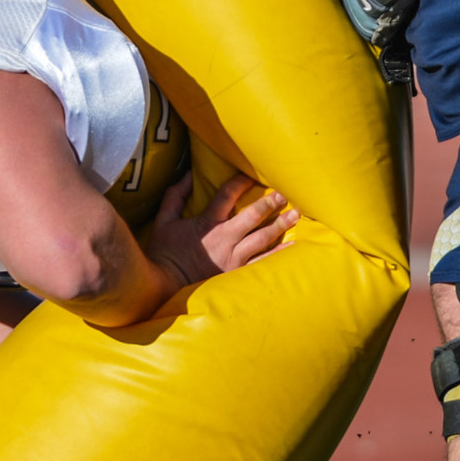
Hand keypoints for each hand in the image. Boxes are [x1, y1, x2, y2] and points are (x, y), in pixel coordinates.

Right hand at [140, 170, 296, 292]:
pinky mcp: (237, 273)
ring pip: (262, 238)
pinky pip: (263, 262)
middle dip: (270, 203)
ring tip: (296, 214)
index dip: (240, 183)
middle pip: (252, 216)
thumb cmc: (163, 253)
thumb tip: (186, 175)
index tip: (252, 175)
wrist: (164, 286)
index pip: (227, 196)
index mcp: (206, 223)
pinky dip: (279, 253)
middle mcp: (224, 239)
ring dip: (280, 224)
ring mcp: (233, 257)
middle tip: (285, 194)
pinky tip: (293, 244)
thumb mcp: (163, 220)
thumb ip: (175, 196)